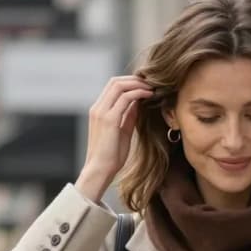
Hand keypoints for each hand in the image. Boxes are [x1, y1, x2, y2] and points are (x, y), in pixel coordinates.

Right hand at [78, 75, 154, 198]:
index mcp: (98, 111)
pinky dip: (138, 93)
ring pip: (119, 86)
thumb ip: (128, 116)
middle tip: (151, 83)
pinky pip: (125, 98)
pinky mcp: (109, 119)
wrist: (100, 171)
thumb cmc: (111, 156)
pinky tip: (149, 96)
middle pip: (115, 81)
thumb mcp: (122, 131)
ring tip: (152, 88)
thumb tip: (138, 103)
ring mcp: (102, 112)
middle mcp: (98, 108)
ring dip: (138, 84)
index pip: (112, 86)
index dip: (130, 82)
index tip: (145, 86)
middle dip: (134, 79)